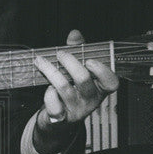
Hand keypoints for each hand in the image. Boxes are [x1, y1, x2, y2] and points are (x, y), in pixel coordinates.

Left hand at [33, 29, 119, 149]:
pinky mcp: (61, 118)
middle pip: (83, 80)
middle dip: (70, 62)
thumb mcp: (76, 69)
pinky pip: (54, 105)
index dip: (103, 71)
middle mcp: (90, 100)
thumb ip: (78, 50)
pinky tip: (46, 87)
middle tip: (59, 53)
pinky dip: (48, 94)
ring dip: (51, 71)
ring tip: (41, 61)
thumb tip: (74, 34)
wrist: (56, 120)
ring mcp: (76, 110)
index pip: (111, 83)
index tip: (89, 60)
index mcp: (99, 88)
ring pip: (65, 88)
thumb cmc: (70, 89)